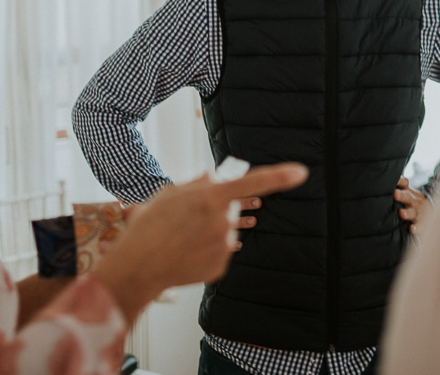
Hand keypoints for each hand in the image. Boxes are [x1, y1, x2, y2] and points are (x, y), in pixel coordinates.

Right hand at [94, 162, 307, 321]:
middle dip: (215, 209)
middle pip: (231, 208)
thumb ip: (196, 185)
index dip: (279, 177)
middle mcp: (222, 221)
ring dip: (209, 231)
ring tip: (181, 239)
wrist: (138, 267)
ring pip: (225, 231)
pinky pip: (220, 251)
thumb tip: (212, 180)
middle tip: (186, 219)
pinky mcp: (221, 266)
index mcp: (210, 198)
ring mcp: (224, 246)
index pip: (252, 183)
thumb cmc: (148, 226)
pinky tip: (186, 253)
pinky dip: (206, 250)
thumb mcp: (168, 195)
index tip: (301, 172)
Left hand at [394, 177, 431, 235]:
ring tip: (402, 213)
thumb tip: (385, 180)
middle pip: (407, 198)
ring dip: (407, 213)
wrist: (433, 211)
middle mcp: (413, 202)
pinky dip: (416, 228)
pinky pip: (419, 226)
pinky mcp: (422, 224)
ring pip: (413, 213)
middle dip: (401, 196)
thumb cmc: (413, 201)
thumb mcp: (408, 192)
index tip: (395, 179)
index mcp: (408, 193)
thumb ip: (398, 186)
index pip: (404, 184)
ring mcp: (418, 213)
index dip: (400, 181)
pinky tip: (412, 229)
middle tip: (395, 194)